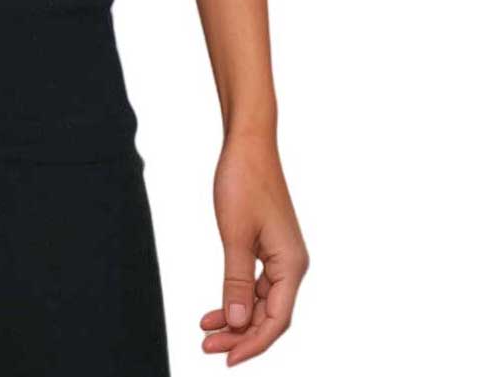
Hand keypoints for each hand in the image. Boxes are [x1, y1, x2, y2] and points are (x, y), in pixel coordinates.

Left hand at [201, 128, 308, 364]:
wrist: (248, 142)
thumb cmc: (243, 181)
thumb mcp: (235, 235)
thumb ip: (236, 282)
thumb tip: (238, 324)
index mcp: (291, 264)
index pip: (276, 321)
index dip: (252, 344)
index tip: (225, 360)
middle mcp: (292, 264)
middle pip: (270, 316)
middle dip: (240, 335)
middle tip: (206, 347)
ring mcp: (281, 256)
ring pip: (262, 302)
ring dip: (236, 319)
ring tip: (206, 332)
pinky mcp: (269, 246)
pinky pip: (256, 284)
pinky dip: (237, 298)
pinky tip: (216, 309)